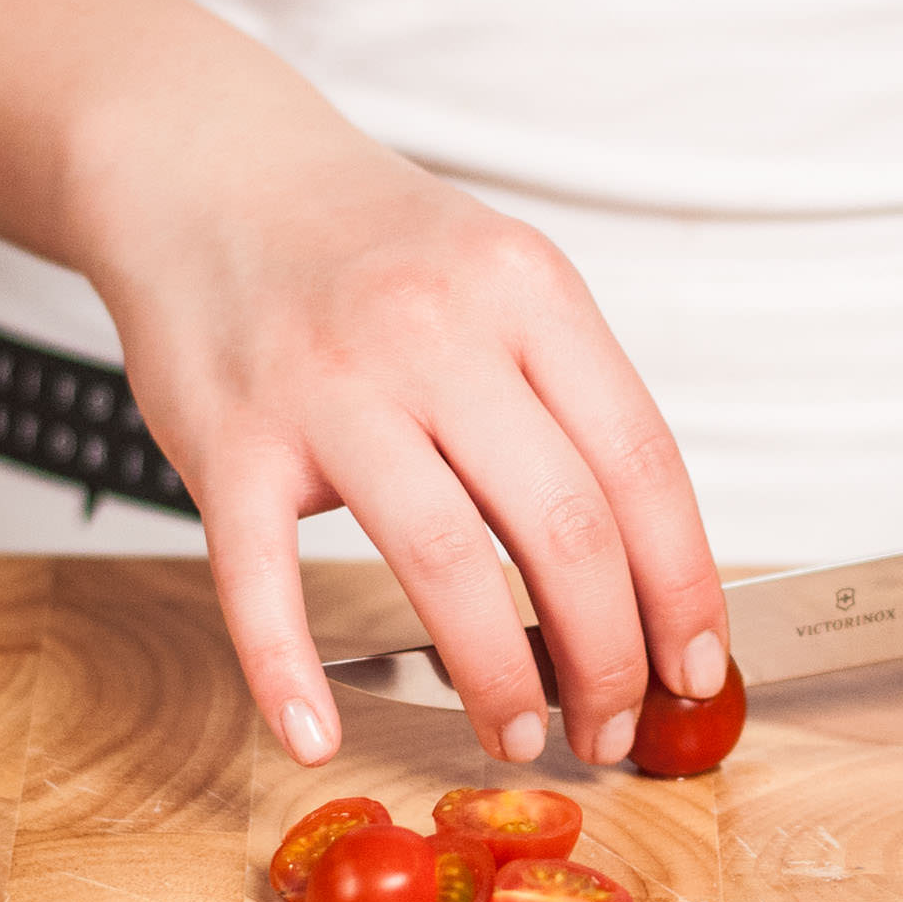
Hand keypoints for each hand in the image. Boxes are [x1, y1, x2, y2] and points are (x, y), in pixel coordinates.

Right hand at [66, 60, 729, 766]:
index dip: (683, 587)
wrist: (206, 167)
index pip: (642, 465)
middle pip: (564, 528)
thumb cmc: (368, 248)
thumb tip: (645, 568)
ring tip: (518, 735)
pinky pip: (261, 576)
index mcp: (528, 293)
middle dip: (608, 658)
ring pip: (442, 562)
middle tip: (611, 728)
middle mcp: (437, 332)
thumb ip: (568, 398)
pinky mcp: (227, 438)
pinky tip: (316, 733)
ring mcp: (328, 386)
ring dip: (496, 677)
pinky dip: (289, 669)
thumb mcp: (499, 279)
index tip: (696, 668)